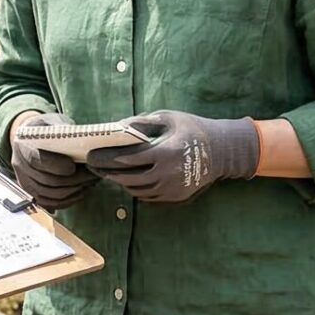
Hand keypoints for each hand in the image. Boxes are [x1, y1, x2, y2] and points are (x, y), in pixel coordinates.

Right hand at [9, 111, 94, 209]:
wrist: (30, 139)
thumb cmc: (45, 129)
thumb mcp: (52, 122)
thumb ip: (63, 129)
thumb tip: (82, 139)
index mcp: (23, 146)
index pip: (37, 160)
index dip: (56, 166)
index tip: (74, 166)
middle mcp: (19, 165)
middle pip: (47, 181)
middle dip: (73, 180)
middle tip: (92, 175)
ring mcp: (24, 181)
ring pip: (49, 194)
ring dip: (72, 191)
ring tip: (89, 182)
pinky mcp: (30, 192)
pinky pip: (49, 203)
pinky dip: (66, 201)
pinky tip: (80, 192)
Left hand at [86, 111, 258, 203]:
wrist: (222, 151)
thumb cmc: (192, 129)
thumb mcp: (168, 118)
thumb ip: (143, 122)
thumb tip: (118, 126)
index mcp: (165, 152)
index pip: (128, 159)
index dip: (108, 158)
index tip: (92, 155)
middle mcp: (167, 174)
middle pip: (128, 178)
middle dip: (108, 173)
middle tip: (94, 167)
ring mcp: (172, 188)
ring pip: (137, 189)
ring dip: (121, 181)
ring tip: (109, 173)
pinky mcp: (175, 196)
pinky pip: (148, 196)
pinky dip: (136, 189)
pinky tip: (128, 180)